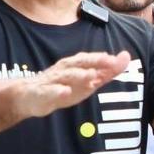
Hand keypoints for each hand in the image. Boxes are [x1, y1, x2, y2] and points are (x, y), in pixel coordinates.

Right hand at [15, 51, 132, 120]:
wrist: (27, 95)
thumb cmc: (61, 86)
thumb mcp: (86, 81)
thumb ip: (106, 71)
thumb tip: (126, 57)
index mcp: (74, 66)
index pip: (91, 60)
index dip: (105, 59)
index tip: (121, 58)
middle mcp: (63, 70)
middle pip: (79, 63)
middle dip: (94, 61)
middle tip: (109, 61)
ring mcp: (51, 81)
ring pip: (65, 76)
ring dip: (78, 75)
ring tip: (91, 75)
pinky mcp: (40, 93)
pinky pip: (48, 92)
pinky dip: (56, 91)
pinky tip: (64, 92)